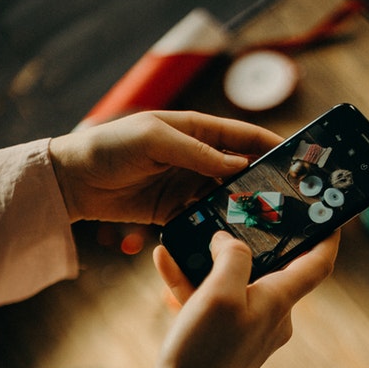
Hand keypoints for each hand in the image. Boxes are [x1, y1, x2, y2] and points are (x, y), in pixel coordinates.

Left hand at [48, 110, 280, 224]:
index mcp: (194, 130)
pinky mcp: (172, 211)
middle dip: (261, 181)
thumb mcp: (154, 140)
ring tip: (264, 222)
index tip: (294, 157)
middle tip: (286, 198)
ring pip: (223, 197)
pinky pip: (201, 218)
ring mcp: (184, 185)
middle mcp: (194, 157)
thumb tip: (238, 166)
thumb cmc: (110, 147)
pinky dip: (215, 226)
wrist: (73, 180)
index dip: (268, 144)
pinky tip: (229, 237)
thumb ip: (197, 153)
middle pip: (237, 170)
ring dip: (240, 207)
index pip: (240, 136)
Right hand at [143, 230, 339, 367]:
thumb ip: (232, 257)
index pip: (318, 263)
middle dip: (247, 242)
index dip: (326, 235)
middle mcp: (272, 317)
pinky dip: (193, 284)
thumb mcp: (219, 293)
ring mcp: (250, 330)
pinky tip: (166, 262)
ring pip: (235, 283)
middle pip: (270, 268)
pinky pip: (215, 303)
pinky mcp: (227, 341)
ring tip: (181, 239)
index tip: (326, 212)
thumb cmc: (203, 351)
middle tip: (232, 215)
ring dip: (207, 261)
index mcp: (279, 303)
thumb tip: (230, 242)